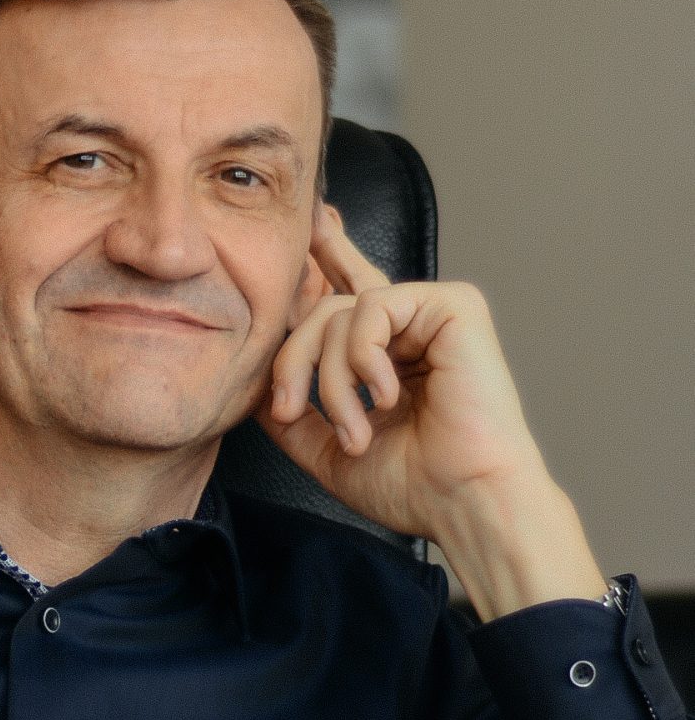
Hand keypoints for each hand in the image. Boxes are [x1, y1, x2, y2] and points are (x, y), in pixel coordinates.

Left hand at [256, 205, 605, 619]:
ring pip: (339, 311)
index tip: (312, 217)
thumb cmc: (412, 486)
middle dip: (292, 360)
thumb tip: (256, 388)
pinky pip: (374, 306)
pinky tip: (387, 395)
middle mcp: (408, 326)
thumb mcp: (327, 450)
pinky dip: (364, 355)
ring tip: (355, 428)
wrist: (464, 502)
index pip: (346, 291)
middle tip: (289, 409)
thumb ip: (292, 416)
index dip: (326, 253)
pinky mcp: (454, 305)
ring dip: (331, 378)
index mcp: (386, 352)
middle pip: (321, 308)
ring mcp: (431, 312)